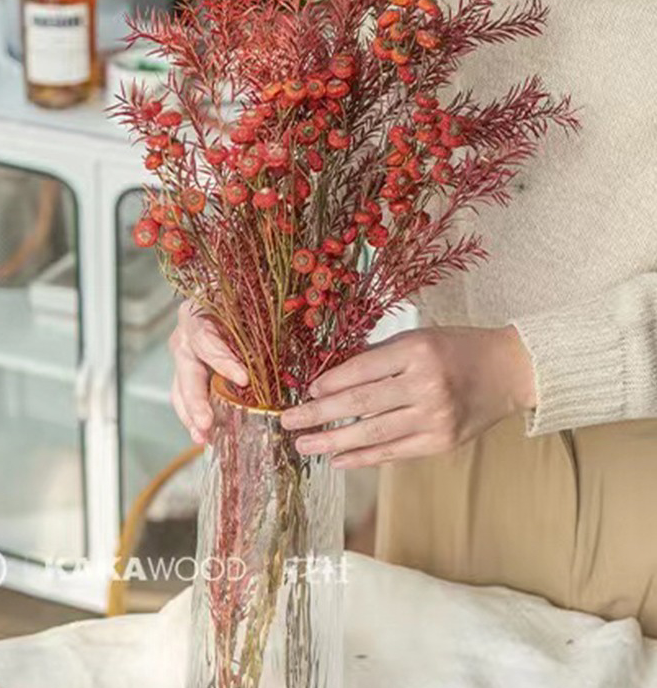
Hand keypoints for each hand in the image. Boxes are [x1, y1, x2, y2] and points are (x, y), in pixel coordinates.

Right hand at [169, 301, 247, 443]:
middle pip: (187, 371)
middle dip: (197, 400)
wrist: (222, 297)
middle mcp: (184, 337)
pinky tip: (206, 437)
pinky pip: (186, 398)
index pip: (205, 340)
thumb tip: (286, 325)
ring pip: (181, 389)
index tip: (244, 379)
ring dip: (192, 416)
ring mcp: (184, 358)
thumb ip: (255, 316)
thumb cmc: (237, 297)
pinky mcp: (188, 374)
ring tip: (203, 438)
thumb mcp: (244, 300)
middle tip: (207, 423)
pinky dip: (195, 418)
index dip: (222, 360)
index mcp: (196, 315)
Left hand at [281, 326, 534, 467]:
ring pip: (373, 433)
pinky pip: (393, 453)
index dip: (329, 383)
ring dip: (332, 441)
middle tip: (287, 421)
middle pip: (360, 404)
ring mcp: (435, 417)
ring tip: (303, 445)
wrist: (510, 371)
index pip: (361, 370)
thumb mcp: (418, 338)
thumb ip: (377, 355)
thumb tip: (329, 377)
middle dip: (317, 415)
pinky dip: (363, 457)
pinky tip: (337, 459)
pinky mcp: (441, 442)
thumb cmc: (457, 348)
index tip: (305, 391)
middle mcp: (426, 385)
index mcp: (418, 351)